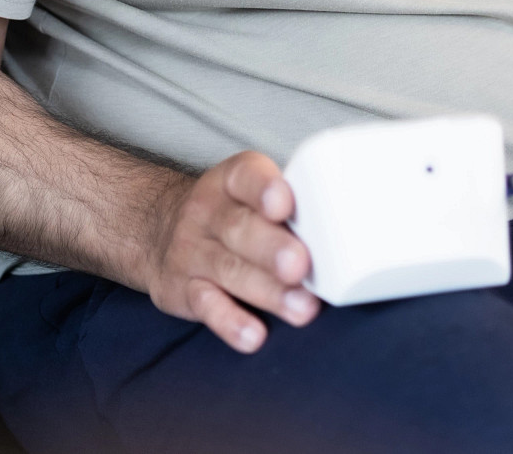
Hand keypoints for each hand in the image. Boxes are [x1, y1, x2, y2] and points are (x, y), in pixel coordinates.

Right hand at [143, 151, 320, 351]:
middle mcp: (208, 212)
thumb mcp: (249, 194)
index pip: (246, 177)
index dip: (264, 189)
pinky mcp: (181, 289)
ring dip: (268, 291)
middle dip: (273, 248)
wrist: (161, 230)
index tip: (284, 205)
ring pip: (230, 270)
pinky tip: (254, 336)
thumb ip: (290, 208)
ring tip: (302, 308)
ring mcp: (192, 251)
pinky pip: (206, 306)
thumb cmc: (233, 214)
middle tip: (301, 265)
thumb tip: (352, 236)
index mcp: (232, 180)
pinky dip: (230, 322)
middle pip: (240, 228)